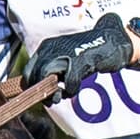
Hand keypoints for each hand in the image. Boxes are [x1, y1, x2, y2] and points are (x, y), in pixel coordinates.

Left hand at [17, 12, 139, 89]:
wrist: (111, 40)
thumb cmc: (88, 53)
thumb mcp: (66, 59)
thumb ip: (52, 71)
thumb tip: (39, 91)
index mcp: (46, 47)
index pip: (28, 70)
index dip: (32, 87)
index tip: (42, 95)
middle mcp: (51, 48)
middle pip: (34, 76)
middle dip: (42, 92)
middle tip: (54, 99)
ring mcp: (64, 53)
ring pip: (46, 78)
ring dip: (54, 93)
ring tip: (64, 95)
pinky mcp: (79, 60)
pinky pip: (68, 82)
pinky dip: (71, 90)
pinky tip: (76, 88)